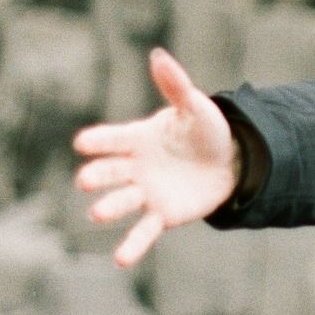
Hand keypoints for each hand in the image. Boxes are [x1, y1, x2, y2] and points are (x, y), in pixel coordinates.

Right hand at [73, 47, 238, 266]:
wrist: (232, 162)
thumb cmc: (206, 131)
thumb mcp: (194, 107)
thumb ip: (175, 85)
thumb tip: (158, 54)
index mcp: (138, 138)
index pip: (113, 138)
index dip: (98, 140)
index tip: (82, 143)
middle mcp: (135, 167)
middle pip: (110, 171)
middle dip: (97, 176)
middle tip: (86, 180)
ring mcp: (146, 193)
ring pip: (122, 201)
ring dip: (109, 207)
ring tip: (97, 214)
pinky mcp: (162, 215)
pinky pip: (143, 231)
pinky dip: (132, 246)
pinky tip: (119, 260)